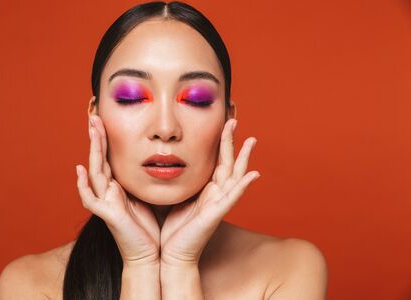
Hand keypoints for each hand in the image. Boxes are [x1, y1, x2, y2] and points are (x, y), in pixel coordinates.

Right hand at [75, 97, 160, 266]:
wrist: (150, 256)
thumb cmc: (149, 229)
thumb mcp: (147, 197)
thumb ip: (143, 181)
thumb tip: (152, 162)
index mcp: (118, 188)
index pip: (109, 159)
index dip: (106, 140)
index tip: (106, 120)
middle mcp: (109, 193)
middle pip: (100, 160)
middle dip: (97, 138)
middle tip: (95, 115)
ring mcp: (106, 203)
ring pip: (95, 172)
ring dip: (93, 150)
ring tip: (92, 129)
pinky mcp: (107, 215)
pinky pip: (91, 199)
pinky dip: (83, 185)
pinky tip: (80, 170)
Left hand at [160, 118, 260, 266]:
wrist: (172, 254)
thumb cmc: (173, 229)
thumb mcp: (174, 197)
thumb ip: (177, 180)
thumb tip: (165, 162)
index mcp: (206, 189)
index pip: (216, 160)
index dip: (220, 141)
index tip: (221, 122)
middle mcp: (215, 193)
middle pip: (228, 162)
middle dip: (231, 140)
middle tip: (234, 118)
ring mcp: (218, 203)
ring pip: (234, 175)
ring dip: (244, 158)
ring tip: (251, 140)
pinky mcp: (216, 215)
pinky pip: (232, 197)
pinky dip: (243, 185)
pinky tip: (253, 174)